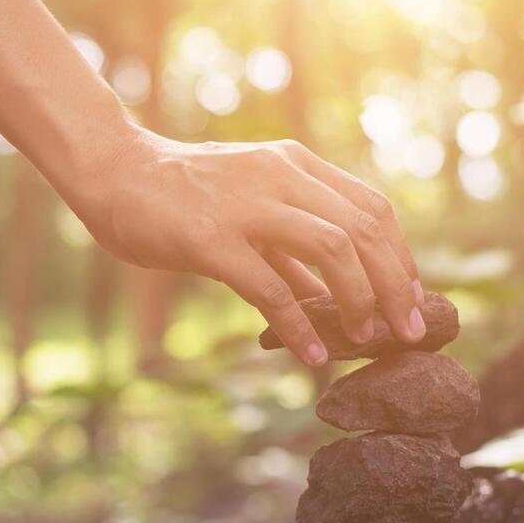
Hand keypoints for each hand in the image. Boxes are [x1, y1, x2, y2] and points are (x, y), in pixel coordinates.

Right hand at [71, 128, 424, 366]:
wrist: (112, 173)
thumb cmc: (176, 195)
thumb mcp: (246, 203)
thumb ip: (286, 243)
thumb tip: (326, 293)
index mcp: (293, 164)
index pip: (373, 208)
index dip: (401, 257)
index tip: (410, 299)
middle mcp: (280, 176)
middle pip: (365, 229)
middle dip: (396, 285)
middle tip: (407, 331)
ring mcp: (246, 206)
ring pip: (334, 250)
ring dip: (360, 301)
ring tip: (365, 339)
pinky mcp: (211, 239)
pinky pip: (271, 289)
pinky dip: (300, 327)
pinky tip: (310, 357)